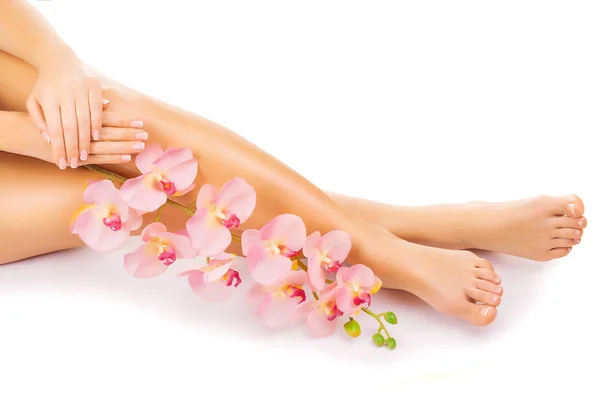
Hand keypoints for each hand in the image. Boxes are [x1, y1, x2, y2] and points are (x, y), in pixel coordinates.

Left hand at [26, 52, 103, 168]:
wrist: (58, 59)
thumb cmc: (46, 85)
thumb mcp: (34, 100)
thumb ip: (37, 120)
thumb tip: (48, 139)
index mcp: (48, 99)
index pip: (54, 130)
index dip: (59, 148)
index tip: (62, 163)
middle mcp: (65, 94)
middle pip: (70, 127)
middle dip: (73, 148)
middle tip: (75, 162)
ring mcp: (80, 90)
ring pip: (84, 120)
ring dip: (86, 140)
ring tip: (85, 154)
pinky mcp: (93, 86)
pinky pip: (97, 109)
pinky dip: (97, 123)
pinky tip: (96, 136)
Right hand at [37, 111, 147, 165]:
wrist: (26, 133)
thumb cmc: (52, 118)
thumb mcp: (69, 107)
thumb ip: (90, 108)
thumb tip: (108, 104)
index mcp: (81, 116)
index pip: (108, 118)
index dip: (125, 120)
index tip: (141, 121)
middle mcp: (82, 131)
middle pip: (110, 132)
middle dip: (129, 133)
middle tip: (146, 134)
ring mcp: (80, 145)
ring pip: (106, 146)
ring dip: (124, 145)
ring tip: (141, 146)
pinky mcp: (77, 158)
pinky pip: (97, 158)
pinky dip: (112, 157)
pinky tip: (126, 156)